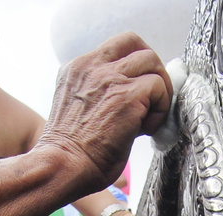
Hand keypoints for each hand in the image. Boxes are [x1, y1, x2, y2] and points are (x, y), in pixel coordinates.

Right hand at [38, 33, 173, 189]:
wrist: (61, 166)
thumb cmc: (70, 153)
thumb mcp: (77, 110)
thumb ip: (99, 95)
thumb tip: (133, 100)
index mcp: (77, 68)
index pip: (114, 48)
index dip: (132, 65)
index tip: (136, 91)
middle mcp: (91, 66)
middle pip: (134, 42)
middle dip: (150, 67)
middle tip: (152, 97)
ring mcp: (109, 78)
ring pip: (151, 61)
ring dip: (159, 89)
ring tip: (148, 118)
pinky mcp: (127, 95)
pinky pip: (158, 87)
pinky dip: (161, 109)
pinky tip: (146, 130)